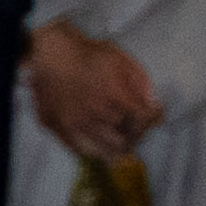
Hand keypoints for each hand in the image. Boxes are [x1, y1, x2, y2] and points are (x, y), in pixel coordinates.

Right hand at [23, 19, 153, 158]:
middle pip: (128, 138)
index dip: (153, 118)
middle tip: (136, 125)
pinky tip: (101, 144)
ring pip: (107, 150)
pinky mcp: (60, 129)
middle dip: (136, 132)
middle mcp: (95, 114)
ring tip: (121, 137)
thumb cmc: (87, 54)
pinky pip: (83, 151)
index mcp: (114, 96)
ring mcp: (76, 125)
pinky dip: (96, 150)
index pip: (143, 120)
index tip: (154, 114)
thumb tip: (153, 105)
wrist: (51, 54)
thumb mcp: (121, 59)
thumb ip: (141, 82)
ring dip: (117, 144)